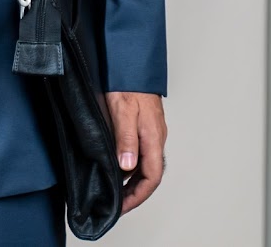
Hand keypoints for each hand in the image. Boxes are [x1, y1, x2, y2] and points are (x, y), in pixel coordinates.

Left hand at [104, 90, 166, 213]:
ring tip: (115, 191)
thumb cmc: (128, 83)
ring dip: (132, 182)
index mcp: (153, 137)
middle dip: (135, 194)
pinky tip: (118, 167)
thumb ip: (126, 139)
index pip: (151, 177)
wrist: (132, 62)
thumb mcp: (123, 111)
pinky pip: (141, 154)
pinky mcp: (144, 126)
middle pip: (150, 175)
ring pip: (146, 165)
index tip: (122, 207)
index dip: (137, 196)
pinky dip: (131, 167)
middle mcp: (155, 137)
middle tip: (116, 205)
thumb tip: (128, 166)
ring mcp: (151, 132)